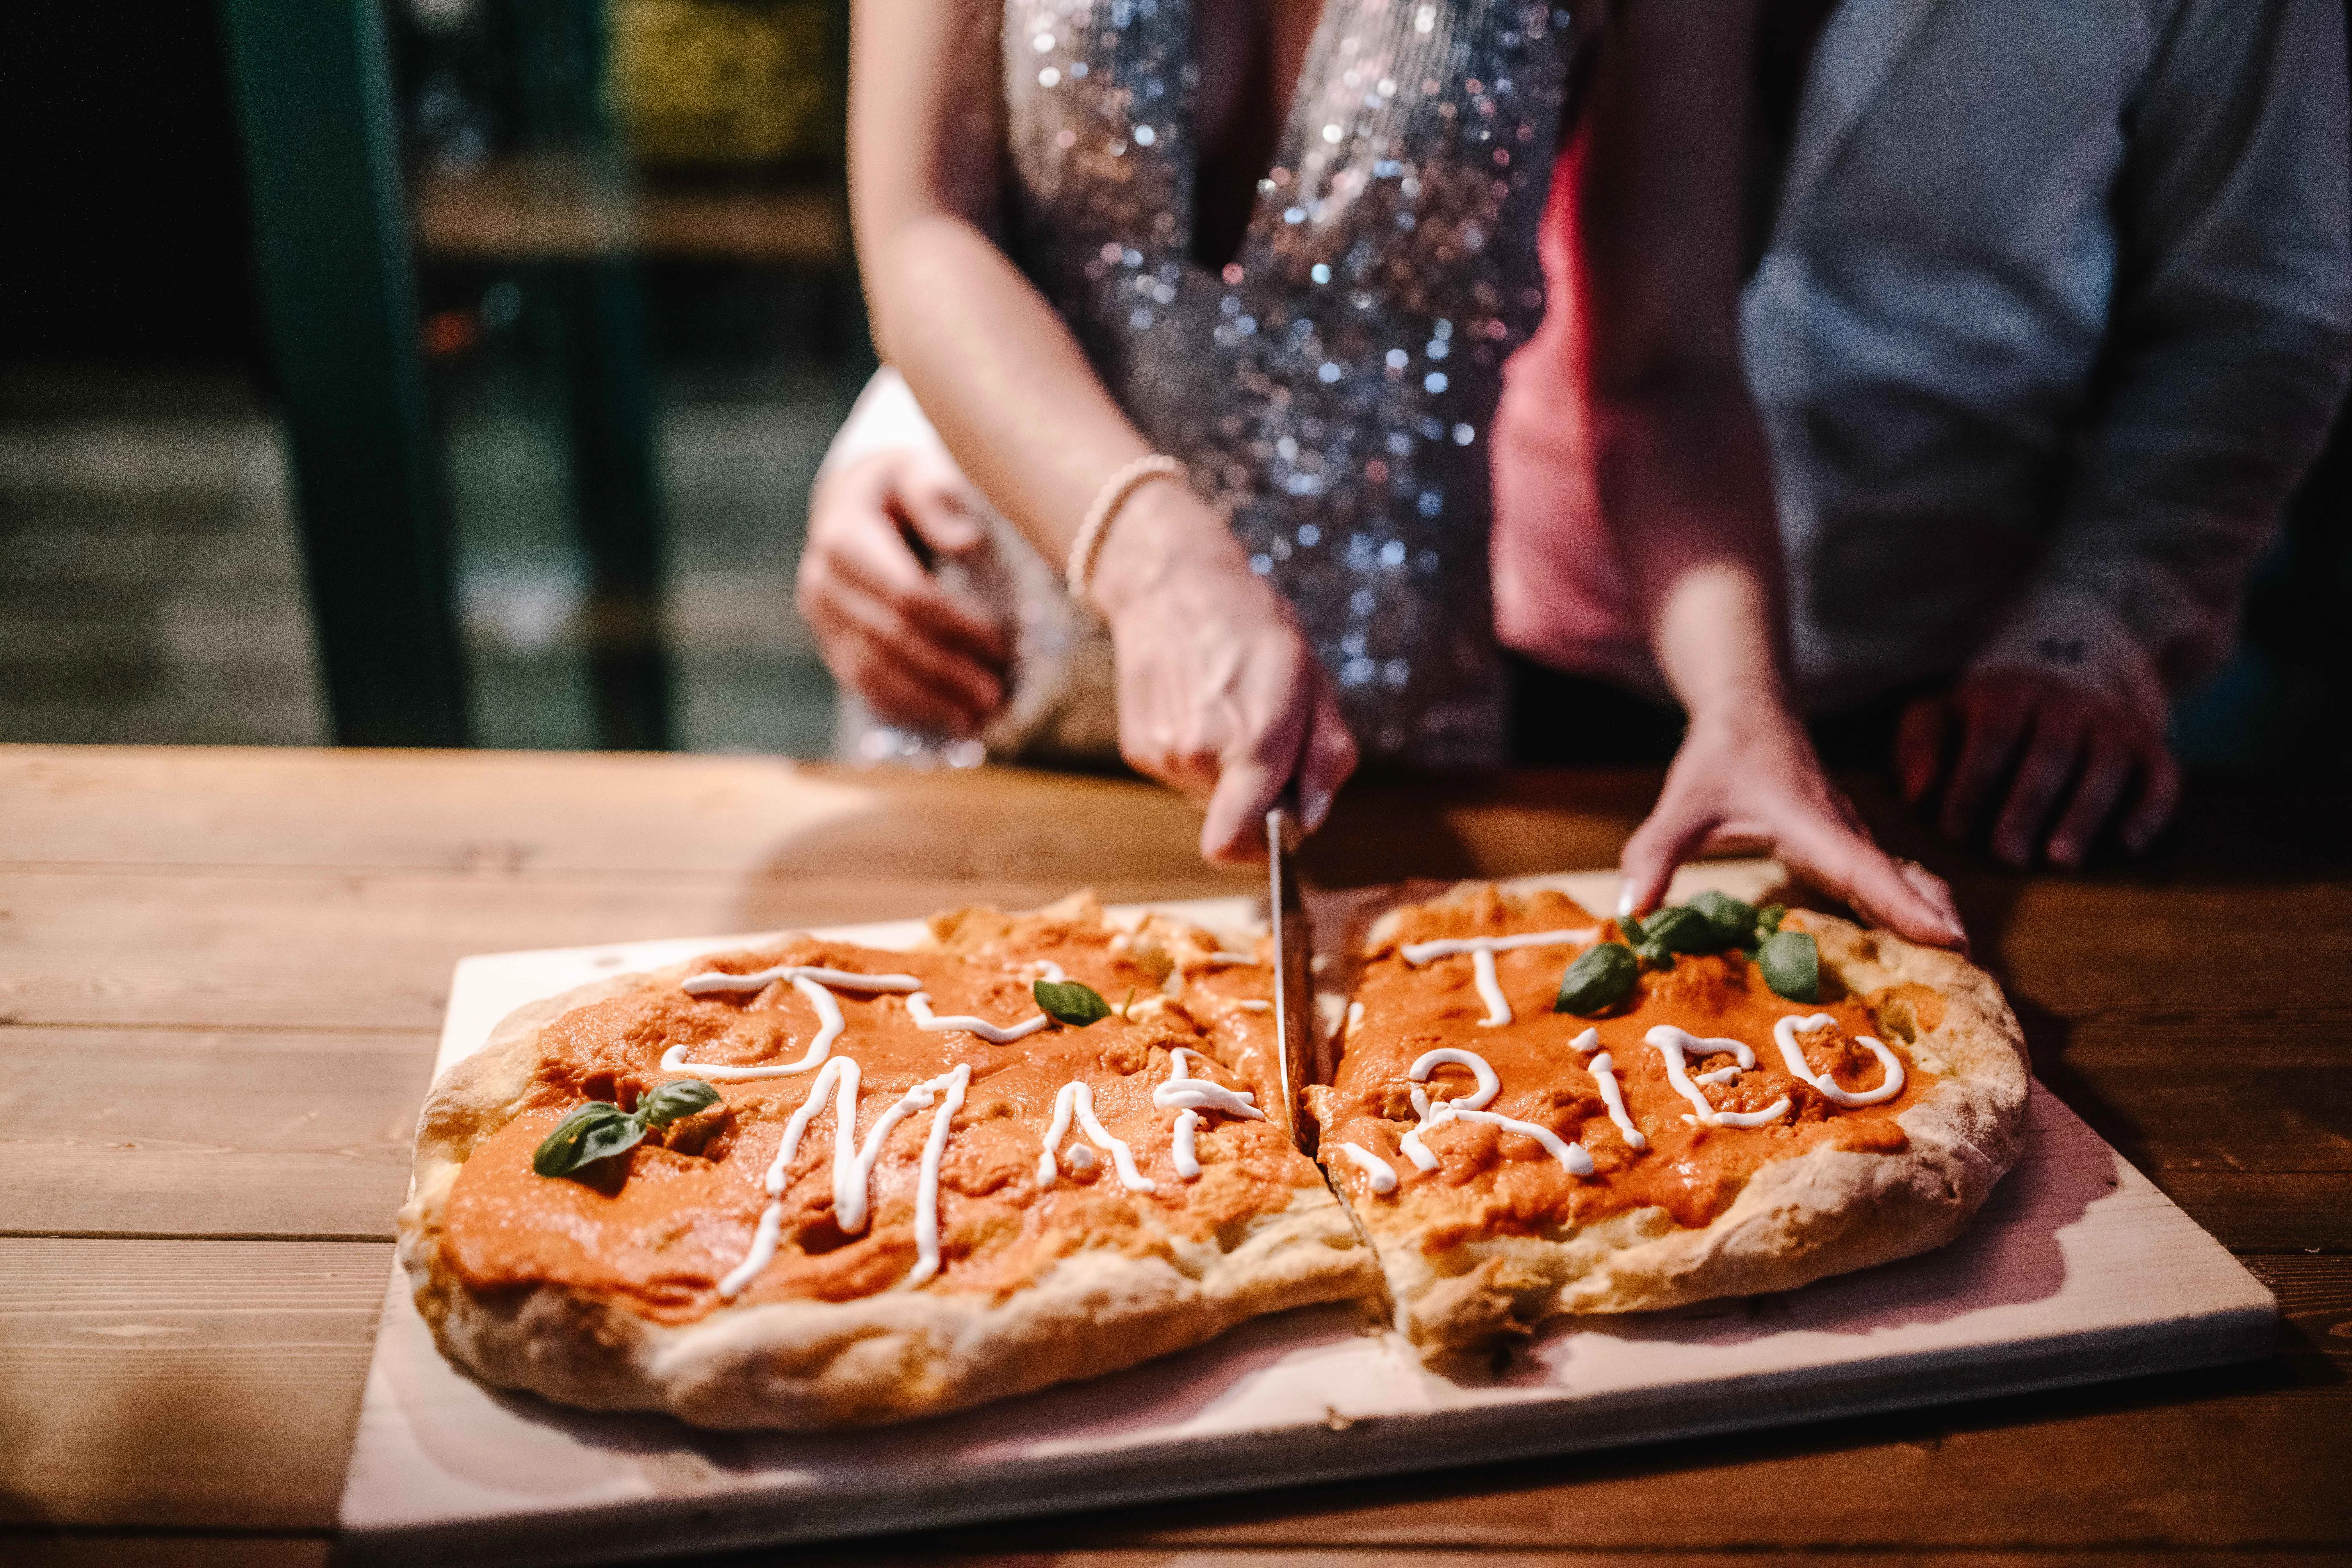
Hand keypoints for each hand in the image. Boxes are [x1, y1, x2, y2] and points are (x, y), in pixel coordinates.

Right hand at [795, 447, 1009, 734]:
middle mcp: (823, 579)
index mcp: (846, 536)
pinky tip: (938, 721)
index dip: (955, 625)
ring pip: (871, 669)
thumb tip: (967, 539)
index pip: (906, 593)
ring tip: (976, 721)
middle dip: (946, 672)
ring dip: (925, 699)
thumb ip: (936, 497)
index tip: (1000, 645)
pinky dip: (900, 703)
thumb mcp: (917, 470)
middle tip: (996, 697)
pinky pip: (858, 680)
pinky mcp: (825, 638)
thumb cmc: (899, 484)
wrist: (849, 496)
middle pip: (890, 638)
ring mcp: (819, 614)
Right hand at [1090, 483, 1357, 863]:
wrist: (1174, 585)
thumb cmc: (1254, 629)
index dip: (1261, 850)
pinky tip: (1198, 704)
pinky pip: (1179, 773)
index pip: (1235, 844)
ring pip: (1205, 794)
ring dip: (1224, 767)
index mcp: (1254, 744)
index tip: (1278, 826)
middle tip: (1263, 729)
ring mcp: (1163, 753)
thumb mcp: (1315, 683)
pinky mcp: (1138, 746)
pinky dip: (1195, 752)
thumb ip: (1326, 759)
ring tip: (1228, 707)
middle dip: (1254, 790)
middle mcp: (1200, 756)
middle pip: (1233, 817)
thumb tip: (1313, 816)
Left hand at [1619, 698, 1968, 949]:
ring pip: (1905, 879)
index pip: (1865, 868)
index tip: (1948, 938)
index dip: (1904, 904)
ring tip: (1960, 978)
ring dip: (1930, 920)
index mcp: (1810, 822)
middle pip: (1904, 879)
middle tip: (1971, 976)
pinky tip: (1918, 952)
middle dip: (1936, 922)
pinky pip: (1887, 882)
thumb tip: (1631, 910)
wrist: (1749, 710)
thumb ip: (1655, 853)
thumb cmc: (1721, 755)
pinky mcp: (1848, 847)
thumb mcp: (1683, 804)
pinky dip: (1909, 912)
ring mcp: (1850, 840)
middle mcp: (1842, 833)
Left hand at [1897, 668, 2179, 867]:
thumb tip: (1918, 792)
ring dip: (2084, 814)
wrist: (2060, 681)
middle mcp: (2067, 703)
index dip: (1973, 782)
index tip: (1952, 831)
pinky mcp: (2152, 748)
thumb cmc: (1984, 719)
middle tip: (2006, 856)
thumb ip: (1920, 744)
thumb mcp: (1941, 715)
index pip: (1993, 733)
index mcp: (2009, 693)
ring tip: (2060, 859)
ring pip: (2107, 765)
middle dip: (2026, 806)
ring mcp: (2113, 724)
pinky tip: (2126, 846)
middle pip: (2050, 753)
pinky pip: (2161, 777)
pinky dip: (2149, 811)